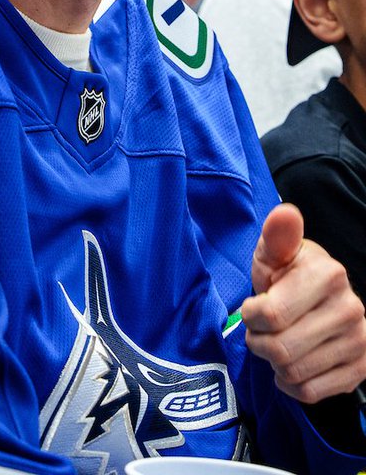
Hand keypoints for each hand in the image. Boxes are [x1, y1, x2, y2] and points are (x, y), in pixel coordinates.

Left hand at [241, 203, 365, 401]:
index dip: (251, 316)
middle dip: (258, 341)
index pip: (272, 315)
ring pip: (293, 373)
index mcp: (328, 275)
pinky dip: (290, 384)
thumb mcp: (274, 253)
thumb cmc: (286, 274)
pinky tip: (290, 364)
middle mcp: (350, 308)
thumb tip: (285, 213)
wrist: (317, 299)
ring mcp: (359, 342)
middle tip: (260, 330)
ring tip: (276, 342)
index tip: (254, 307)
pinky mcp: (360, 370)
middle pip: (280, 349)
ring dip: (273, 363)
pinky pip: (310, 393)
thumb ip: (277, 236)